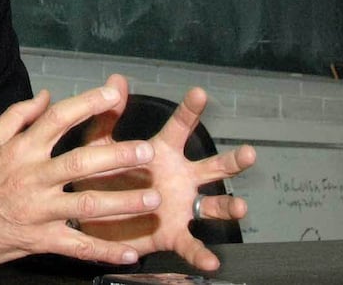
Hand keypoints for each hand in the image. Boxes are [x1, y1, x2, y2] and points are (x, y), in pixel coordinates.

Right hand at [0, 85, 164, 268]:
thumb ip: (17, 116)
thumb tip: (47, 95)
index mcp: (20, 149)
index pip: (58, 119)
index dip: (88, 104)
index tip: (114, 95)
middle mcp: (31, 177)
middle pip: (81, 162)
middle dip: (118, 156)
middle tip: (148, 151)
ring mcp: (37, 210)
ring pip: (86, 204)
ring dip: (123, 202)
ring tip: (154, 199)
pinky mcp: (38, 240)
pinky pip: (76, 246)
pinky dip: (104, 251)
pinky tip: (129, 254)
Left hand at [74, 75, 256, 270]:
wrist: (93, 219)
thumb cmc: (101, 178)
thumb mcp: (100, 147)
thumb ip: (107, 117)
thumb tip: (115, 80)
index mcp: (162, 153)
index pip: (180, 127)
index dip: (190, 110)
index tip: (199, 94)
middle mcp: (179, 178)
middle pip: (212, 167)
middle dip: (232, 161)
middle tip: (249, 153)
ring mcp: (180, 206)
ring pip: (213, 205)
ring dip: (229, 206)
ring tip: (241, 207)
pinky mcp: (173, 233)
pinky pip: (191, 244)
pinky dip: (202, 254)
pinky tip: (212, 261)